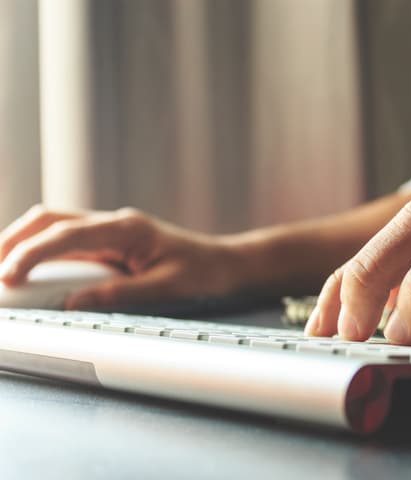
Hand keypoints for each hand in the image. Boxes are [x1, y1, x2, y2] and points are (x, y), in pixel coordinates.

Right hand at [0, 205, 238, 309]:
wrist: (226, 264)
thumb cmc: (204, 272)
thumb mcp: (168, 288)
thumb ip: (121, 295)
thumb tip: (73, 304)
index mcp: (128, 229)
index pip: (67, 234)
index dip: (32, 254)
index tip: (9, 276)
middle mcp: (115, 223)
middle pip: (50, 220)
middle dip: (14, 240)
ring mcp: (111, 231)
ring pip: (55, 227)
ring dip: (24, 243)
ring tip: (2, 271)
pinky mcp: (111, 243)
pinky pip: (68, 242)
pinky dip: (43, 253)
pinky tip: (30, 270)